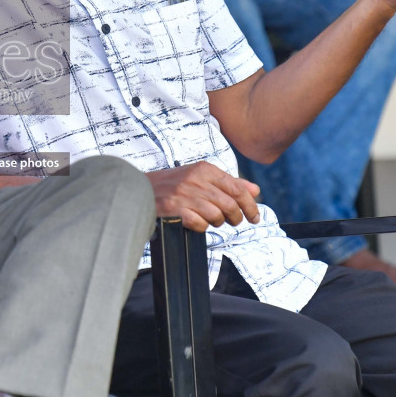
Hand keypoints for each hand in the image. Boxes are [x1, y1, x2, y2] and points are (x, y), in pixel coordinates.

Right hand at [145, 163, 260, 232]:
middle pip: (230, 204)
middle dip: (236, 217)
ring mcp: (185, 195)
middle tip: (233, 221)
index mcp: (204, 169)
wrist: (141, 189)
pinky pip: (200, 224)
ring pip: (217, 216)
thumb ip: (229, 182)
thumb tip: (255, 190)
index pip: (237, 189)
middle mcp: (196, 180)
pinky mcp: (175, 210)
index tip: (255, 216)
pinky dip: (201, 227)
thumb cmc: (174, 184)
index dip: (250, 205)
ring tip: (211, 220)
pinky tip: (196, 222)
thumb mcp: (201, 176)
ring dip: (217, 222)